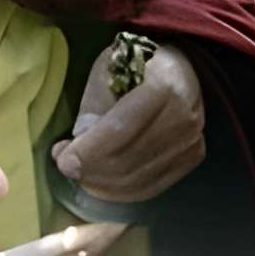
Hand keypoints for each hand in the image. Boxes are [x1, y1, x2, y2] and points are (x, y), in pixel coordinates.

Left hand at [53, 39, 205, 205]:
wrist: (178, 68)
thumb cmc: (136, 64)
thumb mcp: (108, 69)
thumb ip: (92, 109)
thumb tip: (75, 150)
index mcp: (165, 84)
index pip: (121, 129)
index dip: (88, 150)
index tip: (62, 159)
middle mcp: (186, 116)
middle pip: (128, 160)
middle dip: (89, 169)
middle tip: (66, 164)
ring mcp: (192, 140)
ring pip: (136, 179)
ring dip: (100, 183)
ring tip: (81, 171)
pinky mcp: (192, 157)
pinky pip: (150, 187)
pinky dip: (120, 191)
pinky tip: (100, 181)